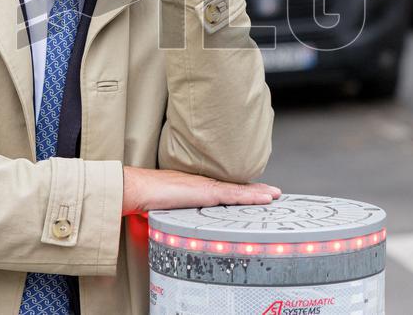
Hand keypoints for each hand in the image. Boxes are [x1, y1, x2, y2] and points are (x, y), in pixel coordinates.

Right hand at [122, 166, 281, 215]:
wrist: (136, 188)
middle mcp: (203, 184)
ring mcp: (206, 186)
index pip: (223, 189)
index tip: (254, 194)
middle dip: (255, 190)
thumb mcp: (165, 208)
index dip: (240, 191)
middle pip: (235, 187)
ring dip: (258, 193)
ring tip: (275, 195)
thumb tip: (171, 228)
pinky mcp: (206, 192)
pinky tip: (264, 199)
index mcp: (195, 187)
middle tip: (274, 193)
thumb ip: (174, 214)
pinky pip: (234, 195)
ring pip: (239, 190)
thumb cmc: (145, 197)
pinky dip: (251, 196)